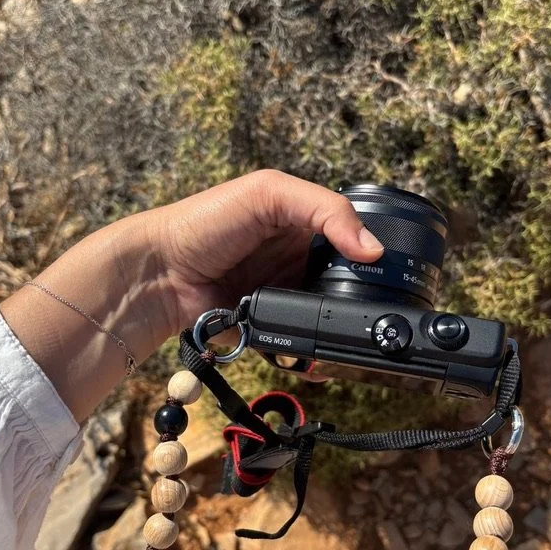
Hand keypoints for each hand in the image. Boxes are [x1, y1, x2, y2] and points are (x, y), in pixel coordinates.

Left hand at [152, 169, 383, 332]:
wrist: (160, 273)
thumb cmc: (206, 221)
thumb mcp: (268, 194)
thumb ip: (324, 209)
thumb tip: (372, 249)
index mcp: (304, 224)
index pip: (353, 237)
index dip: (372, 252)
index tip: (390, 270)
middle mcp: (299, 261)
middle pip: (348, 284)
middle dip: (363, 298)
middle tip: (377, 307)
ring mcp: (286, 298)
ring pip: (330, 319)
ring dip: (339, 328)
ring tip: (349, 332)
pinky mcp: (272, 329)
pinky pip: (302, 345)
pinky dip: (312, 352)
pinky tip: (319, 356)